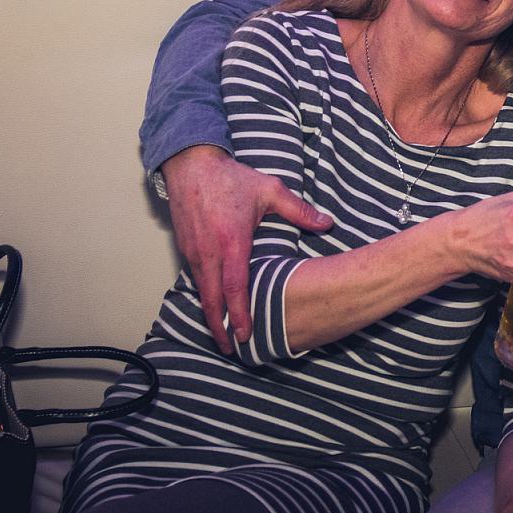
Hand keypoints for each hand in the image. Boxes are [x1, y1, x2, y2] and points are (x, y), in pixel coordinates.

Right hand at [160, 144, 331, 353]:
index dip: (240, 315)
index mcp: (232, 242)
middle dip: (220, 327)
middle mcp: (209, 252)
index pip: (235, 288)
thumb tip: (327, 223)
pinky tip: (213, 304)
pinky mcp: (184, 248)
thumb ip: (299, 210)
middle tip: (231, 348)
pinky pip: (195, 278)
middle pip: (212, 300)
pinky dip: (204, 295)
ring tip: (223, 333)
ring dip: (211, 314)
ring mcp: (193, 251)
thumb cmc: (231, 178)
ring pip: (202, 291)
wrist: (191, 164)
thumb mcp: (270, 190)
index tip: (246, 335)